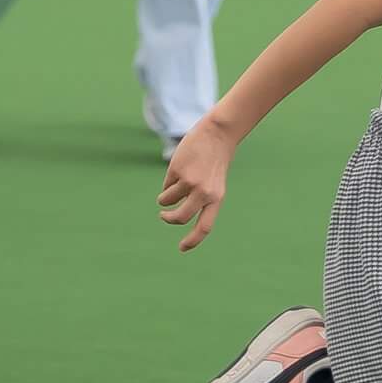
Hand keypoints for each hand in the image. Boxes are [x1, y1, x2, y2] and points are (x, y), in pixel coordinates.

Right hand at [157, 122, 237, 251]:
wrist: (217, 134)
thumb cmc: (215, 160)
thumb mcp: (213, 183)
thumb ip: (201, 199)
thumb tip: (176, 212)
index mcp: (216, 199)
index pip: (204, 227)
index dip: (192, 241)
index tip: (182, 248)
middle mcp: (204, 193)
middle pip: (181, 217)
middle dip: (169, 219)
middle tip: (164, 216)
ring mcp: (190, 182)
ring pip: (168, 199)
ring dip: (165, 197)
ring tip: (172, 185)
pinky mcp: (178, 171)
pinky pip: (166, 184)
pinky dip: (168, 181)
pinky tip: (179, 167)